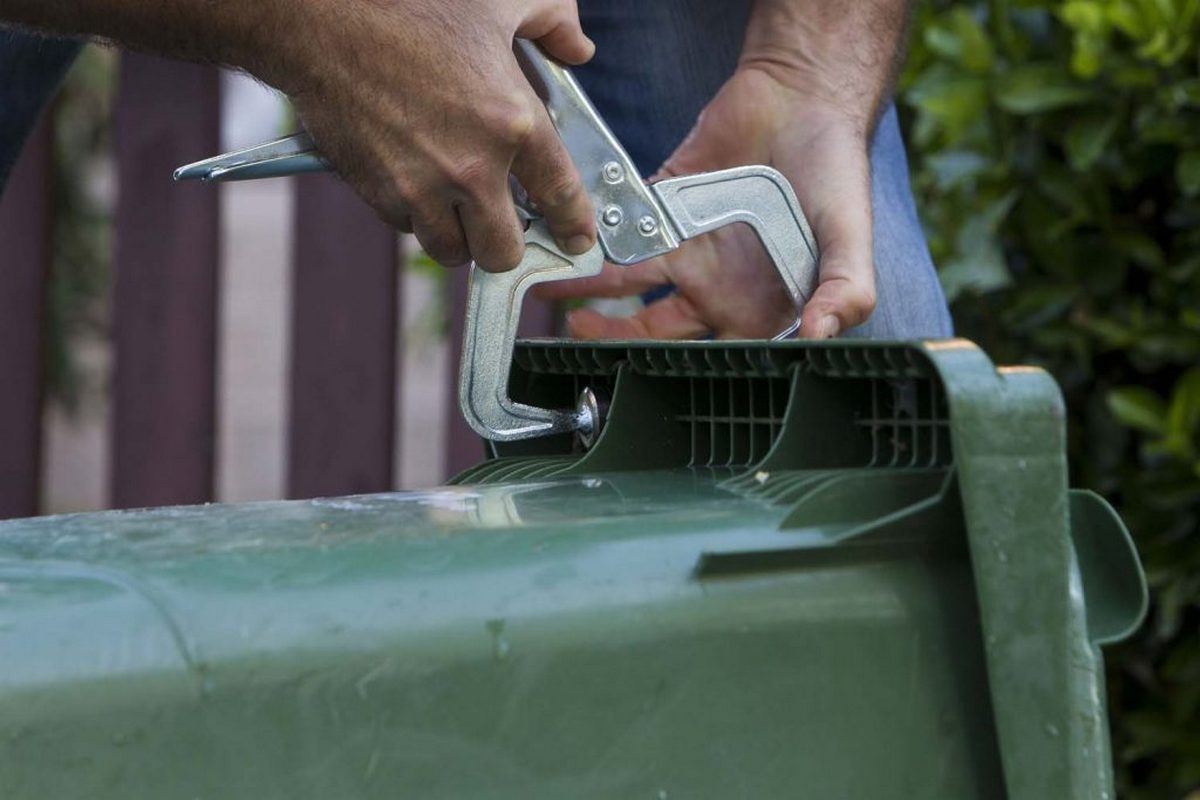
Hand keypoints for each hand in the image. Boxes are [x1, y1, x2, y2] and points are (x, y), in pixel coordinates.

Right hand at [270, 0, 597, 270]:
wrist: (322, 23)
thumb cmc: (409, 6)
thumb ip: (551, 20)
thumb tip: (578, 48)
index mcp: (512, 121)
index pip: (559, 196)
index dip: (573, 226)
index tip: (576, 240)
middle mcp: (472, 167)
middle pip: (502, 252)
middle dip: (507, 244)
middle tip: (504, 221)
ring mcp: (422, 187)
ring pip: (453, 251)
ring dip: (460, 235)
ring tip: (457, 204)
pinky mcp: (380, 194)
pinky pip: (410, 227)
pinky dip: (418, 214)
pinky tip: (417, 179)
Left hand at [540, 67, 876, 338]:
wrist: (803, 95)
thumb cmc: (836, 173)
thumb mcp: (850, 236)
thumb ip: (845, 289)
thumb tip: (820, 335)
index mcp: (759, 307)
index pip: (711, 359)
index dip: (676, 371)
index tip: (641, 374)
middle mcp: (717, 287)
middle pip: (655, 330)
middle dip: (615, 335)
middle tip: (581, 329)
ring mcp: (686, 246)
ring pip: (628, 282)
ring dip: (592, 289)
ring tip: (557, 290)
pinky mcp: (662, 205)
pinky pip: (622, 228)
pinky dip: (596, 233)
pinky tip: (573, 239)